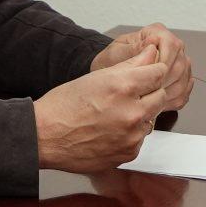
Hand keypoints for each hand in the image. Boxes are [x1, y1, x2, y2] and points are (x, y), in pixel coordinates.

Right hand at [36, 55, 168, 171]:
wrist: (44, 137)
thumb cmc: (64, 106)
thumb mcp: (97, 76)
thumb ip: (131, 64)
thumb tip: (151, 54)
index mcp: (124, 87)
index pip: (159, 72)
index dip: (152, 70)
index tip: (147, 73)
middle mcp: (132, 112)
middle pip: (160, 95)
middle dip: (149, 92)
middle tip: (128, 94)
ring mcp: (132, 135)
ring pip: (151, 118)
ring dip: (140, 114)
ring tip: (114, 113)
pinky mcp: (129, 153)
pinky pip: (141, 138)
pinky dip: (131, 133)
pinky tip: (111, 130)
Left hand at [94, 23, 192, 111]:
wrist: (110, 72)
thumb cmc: (112, 60)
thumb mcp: (116, 52)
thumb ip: (135, 48)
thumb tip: (153, 41)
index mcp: (157, 32)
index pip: (172, 45)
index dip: (165, 63)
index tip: (153, 77)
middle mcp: (171, 45)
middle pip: (181, 62)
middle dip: (167, 80)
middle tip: (153, 93)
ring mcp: (178, 61)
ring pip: (185, 77)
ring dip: (172, 91)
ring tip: (156, 101)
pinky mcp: (180, 76)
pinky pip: (185, 89)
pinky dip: (176, 98)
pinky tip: (163, 104)